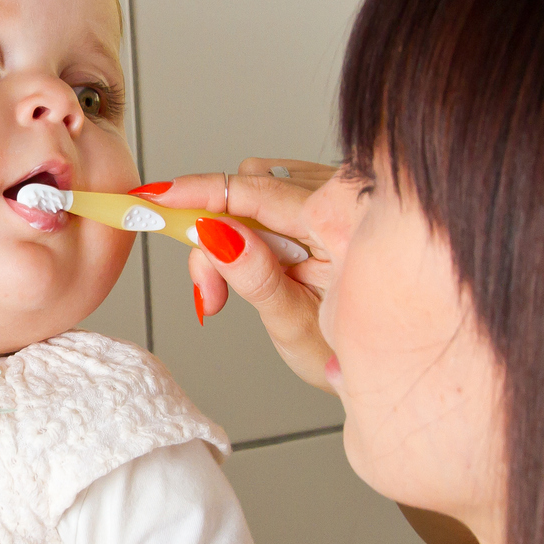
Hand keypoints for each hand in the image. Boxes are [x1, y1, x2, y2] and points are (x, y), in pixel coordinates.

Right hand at [143, 160, 334, 391]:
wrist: (388, 355)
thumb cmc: (346, 350)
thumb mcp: (295, 324)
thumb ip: (256, 277)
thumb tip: (214, 234)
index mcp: (342, 222)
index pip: (254, 193)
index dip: (197, 193)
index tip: (156, 197)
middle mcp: (346, 193)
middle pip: (248, 188)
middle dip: (213, 235)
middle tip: (211, 295)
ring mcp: (340, 190)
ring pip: (256, 189)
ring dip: (231, 235)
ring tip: (237, 289)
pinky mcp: (332, 194)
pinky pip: (275, 192)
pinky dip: (253, 227)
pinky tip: (263, 266)